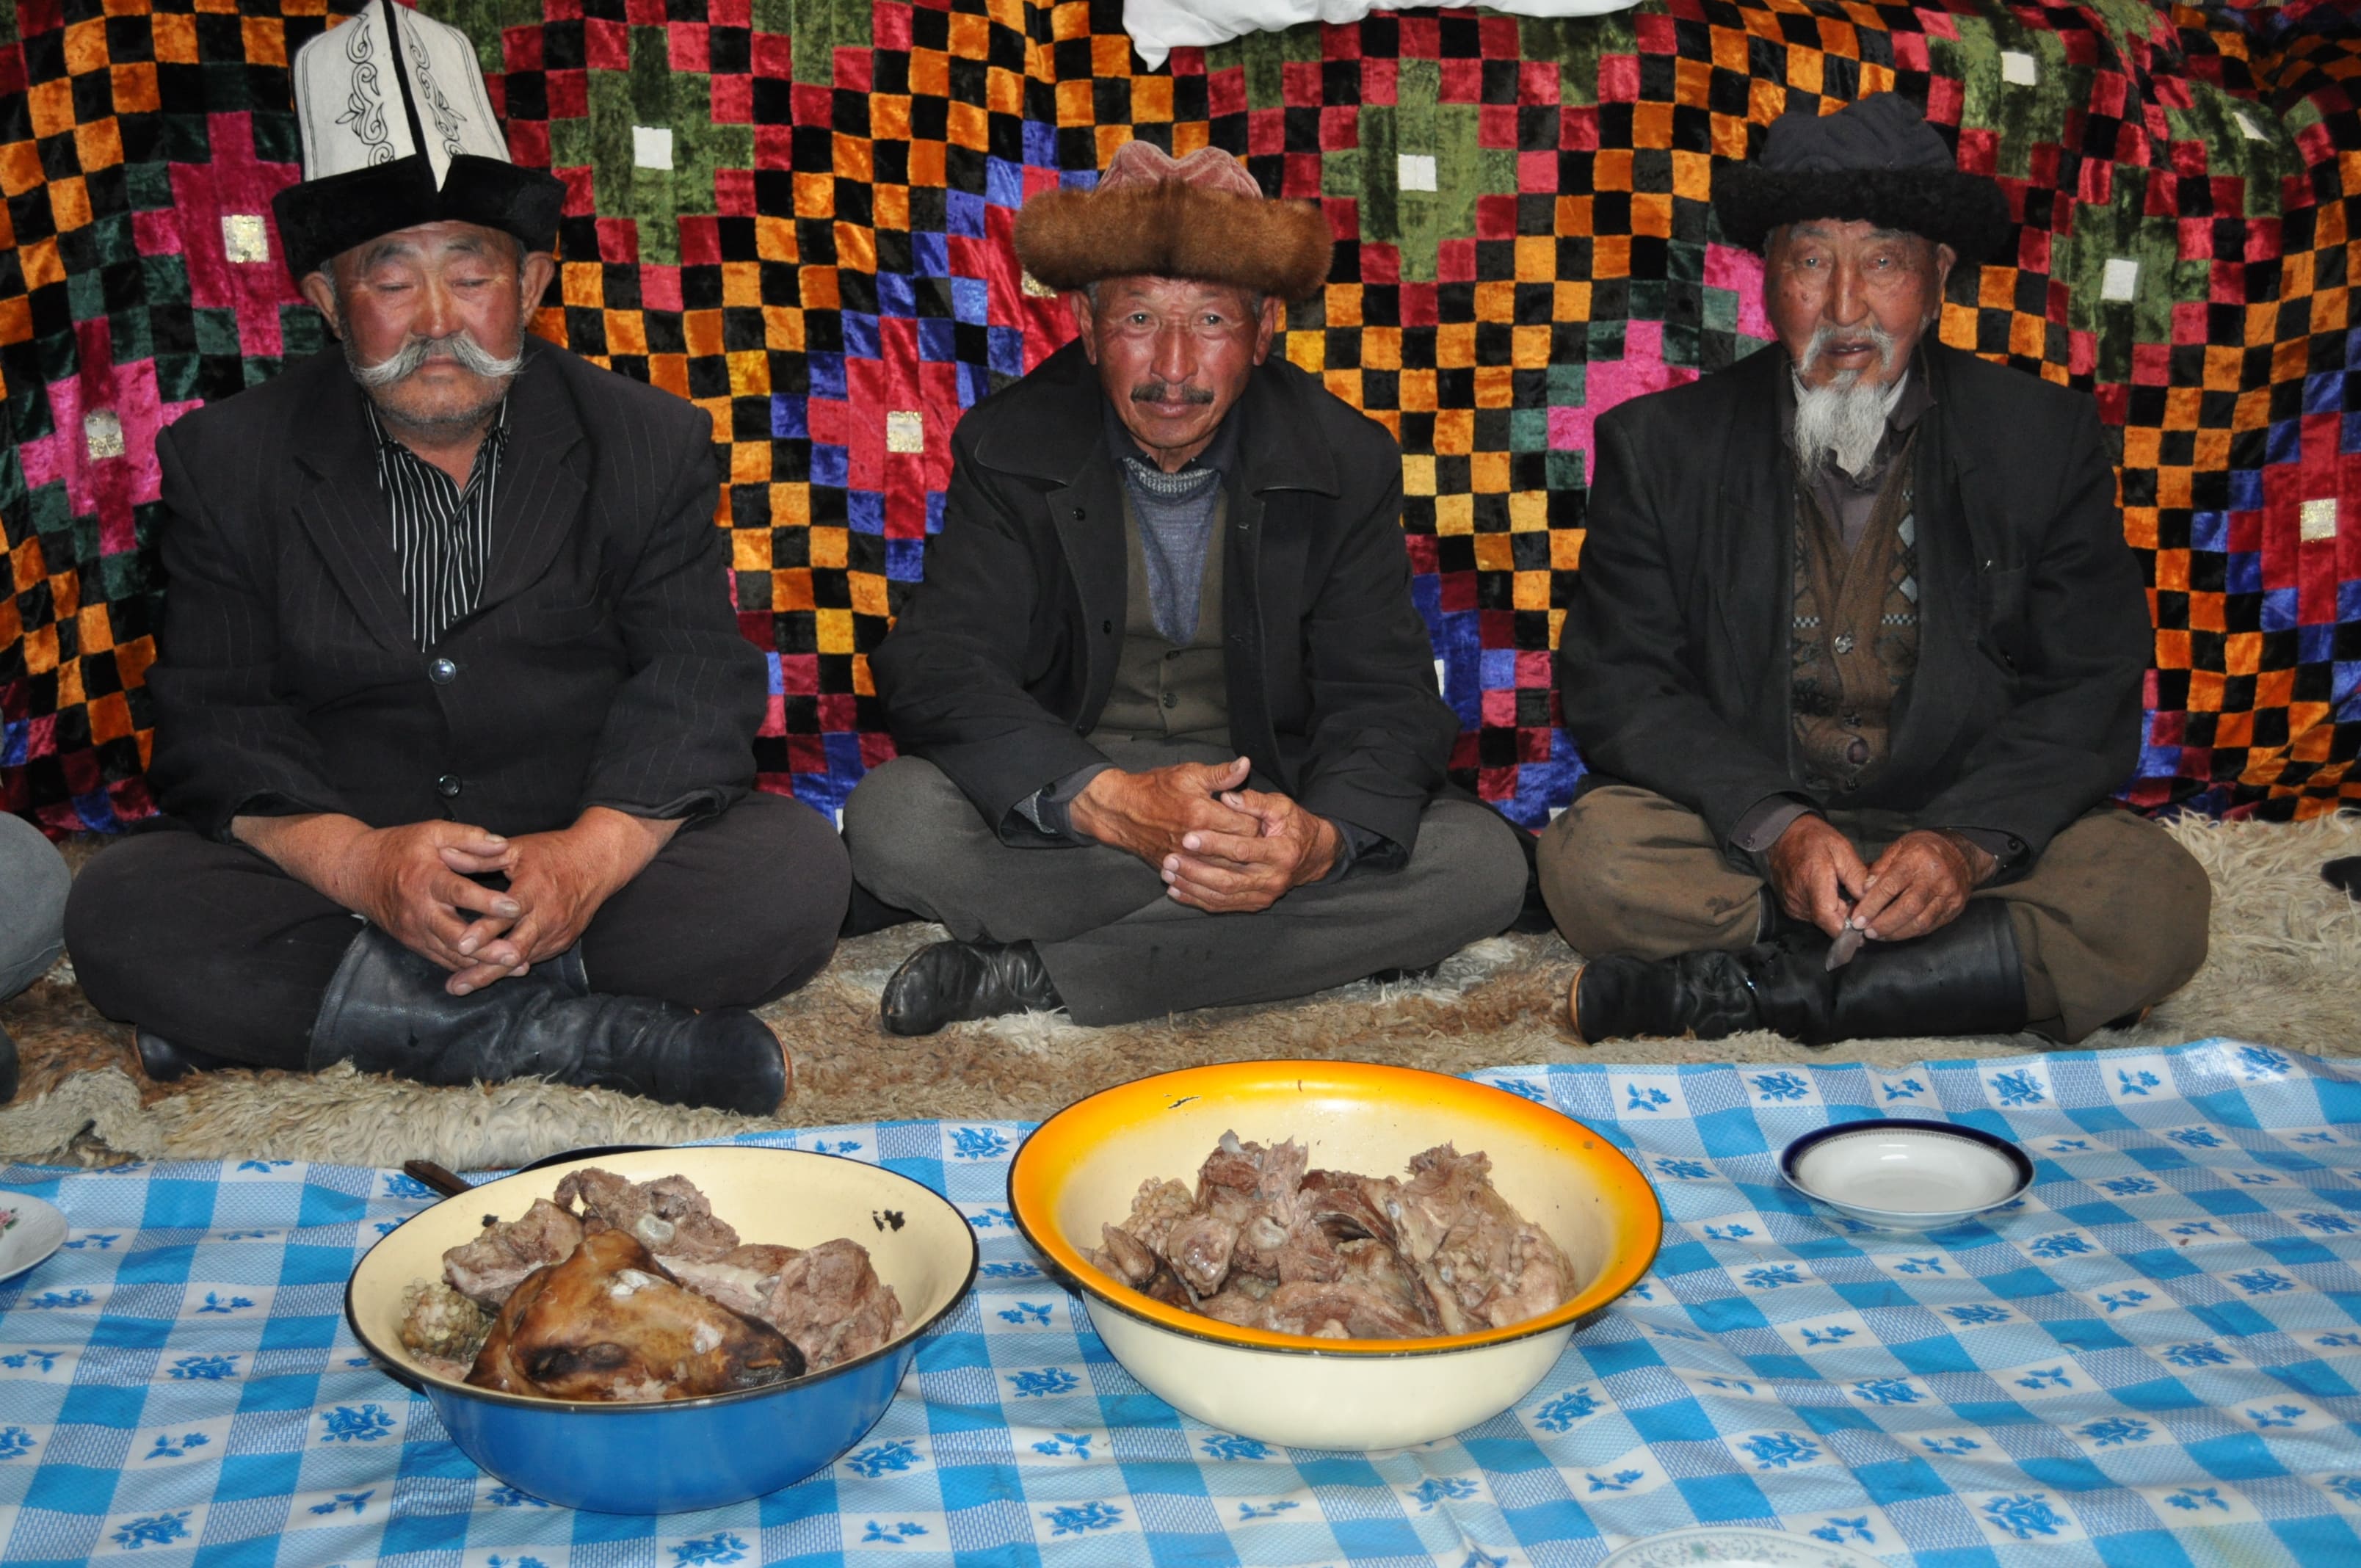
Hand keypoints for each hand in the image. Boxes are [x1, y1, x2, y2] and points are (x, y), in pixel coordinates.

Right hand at [235, 813, 522, 973]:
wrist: (357, 872)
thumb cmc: (400, 848)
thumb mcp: (433, 832)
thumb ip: (469, 838)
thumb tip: (503, 845)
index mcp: (425, 879)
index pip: (459, 893)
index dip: (487, 902)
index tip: (515, 907)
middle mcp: (419, 910)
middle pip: (455, 935)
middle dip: (487, 947)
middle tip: (517, 952)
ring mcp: (414, 931)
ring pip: (450, 954)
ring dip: (483, 964)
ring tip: (516, 968)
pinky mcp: (413, 943)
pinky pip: (442, 959)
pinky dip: (467, 967)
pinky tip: (493, 971)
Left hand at [443, 808, 680, 993]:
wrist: (597, 863)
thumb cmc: (551, 853)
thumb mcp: (517, 849)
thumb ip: (480, 857)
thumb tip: (444, 855)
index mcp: (533, 890)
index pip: (506, 914)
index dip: (484, 931)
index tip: (461, 944)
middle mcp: (547, 916)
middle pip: (513, 950)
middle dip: (484, 969)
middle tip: (456, 985)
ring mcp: (556, 933)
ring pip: (521, 961)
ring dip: (492, 974)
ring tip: (462, 986)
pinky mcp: (562, 942)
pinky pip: (532, 959)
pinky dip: (509, 968)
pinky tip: (485, 976)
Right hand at [1067, 758, 1260, 865]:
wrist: (1121, 810)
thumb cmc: (1156, 788)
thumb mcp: (1189, 774)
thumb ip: (1221, 775)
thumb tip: (1246, 765)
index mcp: (1202, 814)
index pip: (1246, 827)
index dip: (1258, 823)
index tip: (1260, 819)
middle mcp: (1194, 841)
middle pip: (1238, 852)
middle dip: (1251, 845)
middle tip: (1258, 838)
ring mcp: (1184, 858)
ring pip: (1223, 870)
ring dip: (1236, 863)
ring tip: (1243, 853)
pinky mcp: (1175, 869)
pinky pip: (1203, 879)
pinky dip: (1215, 874)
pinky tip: (1223, 866)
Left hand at [1159, 787, 1339, 913]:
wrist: (1313, 855)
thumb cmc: (1294, 825)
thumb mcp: (1281, 806)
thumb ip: (1254, 801)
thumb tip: (1228, 797)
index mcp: (1282, 852)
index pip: (1243, 850)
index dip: (1214, 844)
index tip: (1188, 837)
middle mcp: (1274, 878)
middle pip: (1229, 879)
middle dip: (1196, 870)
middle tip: (1170, 860)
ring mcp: (1265, 895)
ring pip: (1222, 896)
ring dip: (1192, 886)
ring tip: (1168, 874)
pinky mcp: (1255, 904)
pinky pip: (1223, 906)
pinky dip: (1198, 900)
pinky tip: (1177, 891)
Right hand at [1766, 813, 1871, 938]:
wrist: (1782, 836)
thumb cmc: (1812, 839)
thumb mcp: (1842, 849)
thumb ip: (1857, 876)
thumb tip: (1870, 900)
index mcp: (1812, 881)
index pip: (1827, 917)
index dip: (1846, 928)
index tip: (1862, 927)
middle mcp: (1798, 898)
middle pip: (1829, 921)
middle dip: (1847, 915)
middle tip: (1856, 896)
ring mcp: (1793, 905)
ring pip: (1822, 920)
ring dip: (1836, 911)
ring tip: (1840, 890)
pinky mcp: (1790, 908)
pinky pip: (1813, 915)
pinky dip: (1825, 908)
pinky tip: (1827, 892)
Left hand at [1844, 829, 1995, 943]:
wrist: (1962, 854)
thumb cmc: (1925, 849)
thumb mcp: (1899, 847)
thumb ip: (1880, 868)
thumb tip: (1863, 890)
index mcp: (1918, 859)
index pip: (1891, 886)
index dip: (1872, 905)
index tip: (1857, 918)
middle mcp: (1936, 878)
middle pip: (1907, 907)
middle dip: (1883, 923)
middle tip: (1866, 931)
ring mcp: (1948, 895)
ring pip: (1920, 921)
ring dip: (1896, 932)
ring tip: (1878, 935)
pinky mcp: (1954, 908)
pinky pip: (1930, 925)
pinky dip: (1910, 932)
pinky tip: (1896, 933)